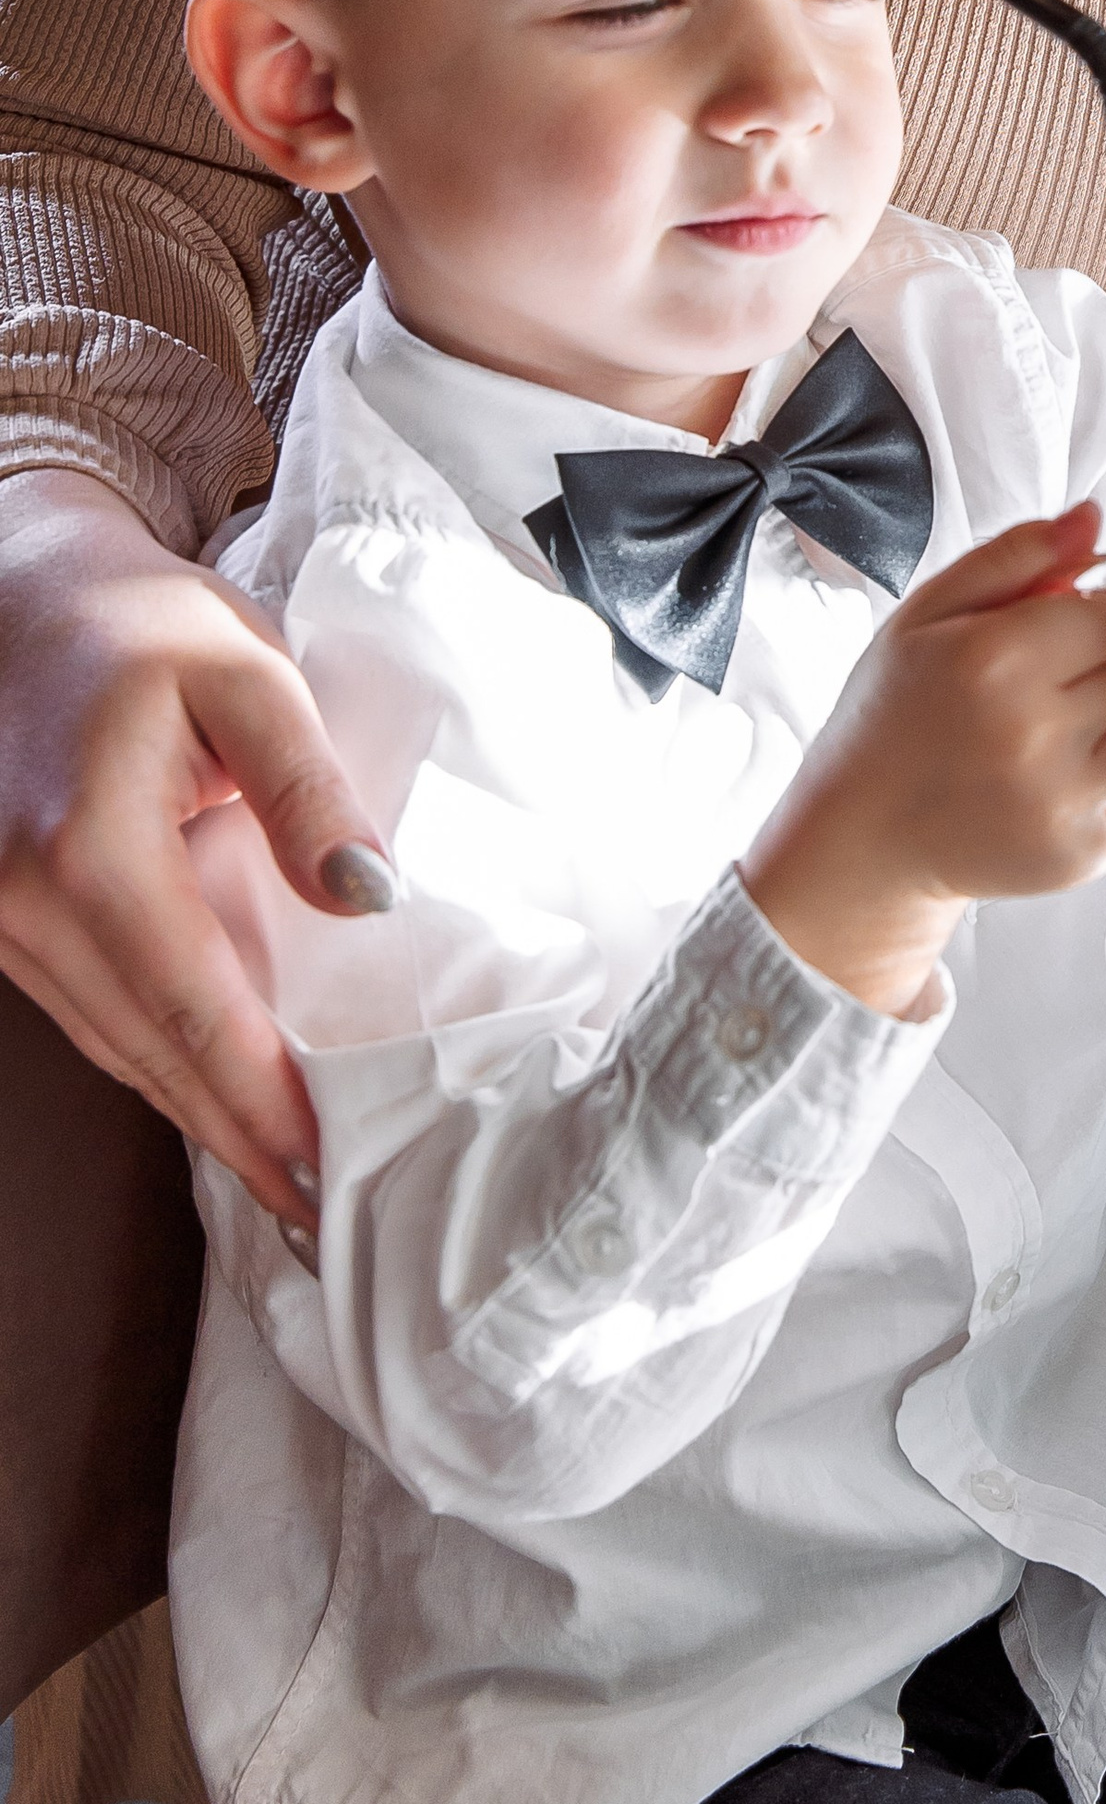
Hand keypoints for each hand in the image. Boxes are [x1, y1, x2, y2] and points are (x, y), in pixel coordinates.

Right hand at [0, 469, 395, 1220]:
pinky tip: (210, 1093)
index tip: (320, 1166)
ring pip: (108, 1042)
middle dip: (233, 1136)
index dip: (257, 1095)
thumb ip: (308, 786)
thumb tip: (370, 898)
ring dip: (193, 1110)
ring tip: (281, 1176)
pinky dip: (152, 1058)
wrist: (18, 592)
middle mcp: (23, 902)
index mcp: (84, 848)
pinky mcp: (3, 916)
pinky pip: (85, 1010)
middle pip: (142, 1048)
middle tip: (316, 1211)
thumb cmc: (137, 624)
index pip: (187, 1005)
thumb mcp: (245, 670)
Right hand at [742, 500, 1105, 1016]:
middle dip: (1090, 675)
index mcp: (995, 658)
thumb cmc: (890, 721)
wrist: (862, 839)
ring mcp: (1058, 801)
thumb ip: (1012, 558)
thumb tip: (1090, 517)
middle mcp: (1033, 732)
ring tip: (1038, 743)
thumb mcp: (925, 617)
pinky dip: (1100, 794)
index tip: (1037, 644)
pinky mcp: (1076, 856)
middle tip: (1027, 697)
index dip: (1077, 623)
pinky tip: (1040, 792)